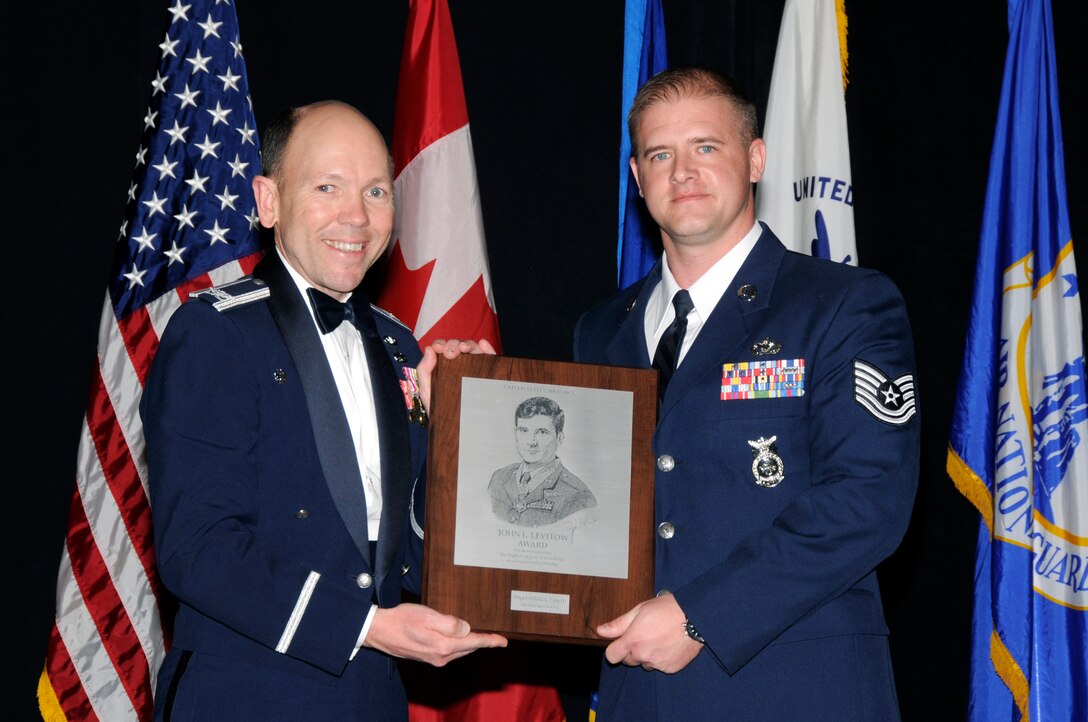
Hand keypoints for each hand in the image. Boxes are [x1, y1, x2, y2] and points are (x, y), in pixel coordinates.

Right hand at [364, 603, 506, 666]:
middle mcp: (441, 656)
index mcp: (443, 646)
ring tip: (481, 636)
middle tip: (496, 637)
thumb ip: (450, 623)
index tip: (504, 641)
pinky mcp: (427, 657)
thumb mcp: (428, 616)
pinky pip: (450, 652)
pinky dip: (459, 645)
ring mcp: (434, 659)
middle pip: (469, 648)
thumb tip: (466, 628)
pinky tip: (459, 638)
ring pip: (460, 650)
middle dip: (482, 642)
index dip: (490, 641)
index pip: (474, 643)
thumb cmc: (402, 619)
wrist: (379, 630)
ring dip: (471, 644)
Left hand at [417, 338, 496, 412]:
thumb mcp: (428, 393)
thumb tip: (429, 350)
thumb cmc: (443, 413)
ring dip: (468, 343)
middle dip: (453, 345)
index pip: (443, 350)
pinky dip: (486, 348)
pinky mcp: (488, 374)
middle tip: (451, 353)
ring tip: (464, 348)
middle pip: (458, 347)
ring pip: (473, 349)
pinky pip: (490, 357)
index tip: (438, 347)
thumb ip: (424, 372)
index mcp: (444, 368)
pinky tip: (483, 344)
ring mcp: (475, 369)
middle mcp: (459, 366)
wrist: (460, 430)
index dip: (440, 344)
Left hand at [596, 594, 701, 673]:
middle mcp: (643, 655)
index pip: (611, 656)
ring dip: (647, 655)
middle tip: (644, 635)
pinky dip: (662, 658)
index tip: (621, 641)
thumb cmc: (667, 609)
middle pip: (628, 660)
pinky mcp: (670, 668)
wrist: (694, 617)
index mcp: (632, 641)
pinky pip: (660, 667)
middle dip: (631, 650)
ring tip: (659, 638)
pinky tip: (669, 645)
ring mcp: (657, 664)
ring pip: (645, 664)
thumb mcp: (639, 611)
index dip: (614, 648)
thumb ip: (618, 624)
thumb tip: (601, 631)